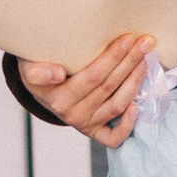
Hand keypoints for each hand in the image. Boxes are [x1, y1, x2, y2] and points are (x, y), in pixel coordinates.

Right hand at [15, 32, 153, 146]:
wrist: (38, 89)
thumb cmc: (38, 69)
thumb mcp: (29, 66)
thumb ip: (37, 71)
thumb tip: (57, 73)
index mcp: (57, 97)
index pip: (92, 76)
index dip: (113, 57)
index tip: (127, 38)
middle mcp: (71, 113)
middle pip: (109, 86)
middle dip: (130, 61)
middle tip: (145, 42)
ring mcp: (83, 123)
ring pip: (117, 105)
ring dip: (135, 82)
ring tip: (147, 59)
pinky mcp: (92, 131)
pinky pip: (113, 137)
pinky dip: (128, 125)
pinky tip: (138, 106)